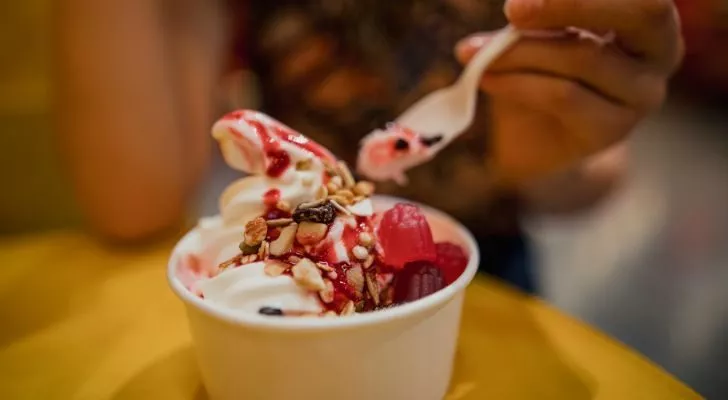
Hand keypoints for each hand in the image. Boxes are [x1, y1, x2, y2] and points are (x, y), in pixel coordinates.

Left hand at [456, 0, 682, 183]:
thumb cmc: (540, 69)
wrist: (532, 140)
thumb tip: (517, 5)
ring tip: (474, 52)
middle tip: (512, 10)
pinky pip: (563, 95)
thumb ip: (539, 12)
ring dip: (521, 51)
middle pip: (640, 12)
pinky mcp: (613, 130)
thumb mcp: (540, 29)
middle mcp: (662, 52)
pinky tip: (486, 77)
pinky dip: (517, 82)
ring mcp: (642, 95)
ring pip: (584, 56)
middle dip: (570, 3)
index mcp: (651, 16)